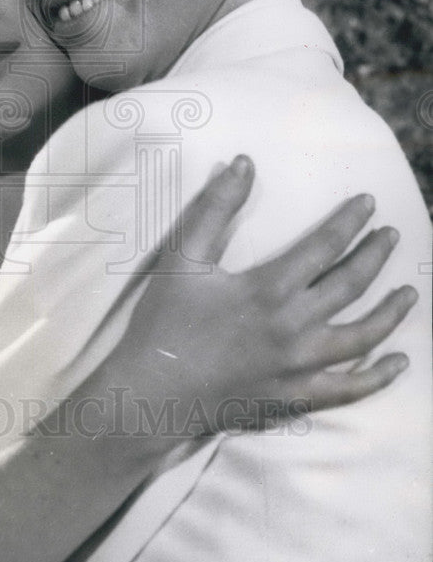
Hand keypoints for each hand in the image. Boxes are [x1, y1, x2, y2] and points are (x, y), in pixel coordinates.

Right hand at [109, 156, 415, 437]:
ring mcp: (299, 367)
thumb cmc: (166, 321)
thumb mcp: (184, 257)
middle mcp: (294, 327)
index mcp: (269, 289)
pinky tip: (398, 364)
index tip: (369, 202)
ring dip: (390, 312)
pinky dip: (378, 377)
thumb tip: (245, 163)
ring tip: (409, 293)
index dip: (349, 222)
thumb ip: (216, 208)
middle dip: (375, 255)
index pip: (324, 246)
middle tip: (392, 235)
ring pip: (361, 336)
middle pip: (350, 285)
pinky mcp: (296, 398)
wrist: (153, 392)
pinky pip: (349, 389)